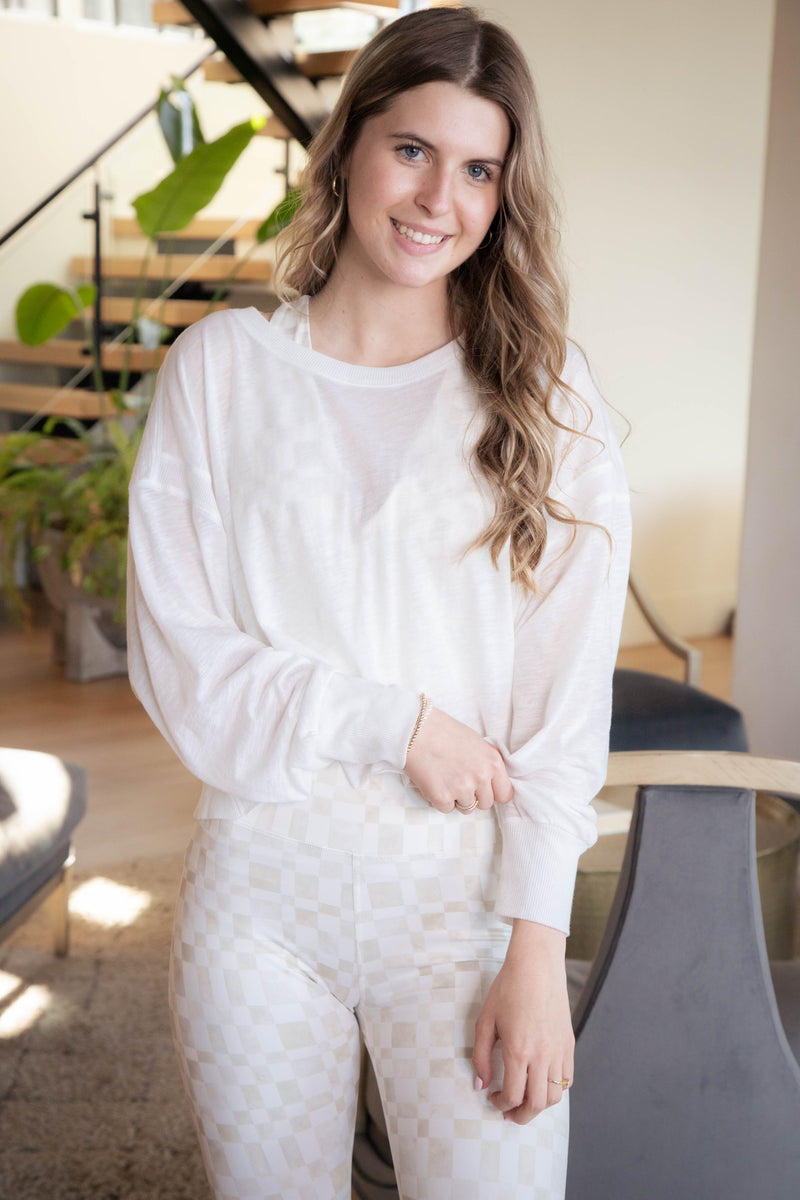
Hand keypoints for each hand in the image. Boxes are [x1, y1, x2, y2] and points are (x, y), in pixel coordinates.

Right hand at [404, 707, 513, 812]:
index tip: (484, 790)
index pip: (505, 794)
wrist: (415, 729)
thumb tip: (493, 781)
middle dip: (473, 796)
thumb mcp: (476, 742)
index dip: (493, 792)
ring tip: (444, 778)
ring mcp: (462, 789)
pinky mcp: (442, 798)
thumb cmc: (443, 731)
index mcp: (492, 762)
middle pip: (485, 804)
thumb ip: (487, 763)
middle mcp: (480, 777)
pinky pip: (446, 809)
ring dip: (456, 798)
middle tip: (458, 781)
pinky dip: (439, 799)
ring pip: (466, 808)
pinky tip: (433, 781)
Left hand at [472, 921, 573, 1123]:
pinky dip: (556, 1088)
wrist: (536, 965)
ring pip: (556, 1095)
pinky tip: (541, 1081)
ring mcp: (559, 1050)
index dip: (501, 1105)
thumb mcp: (485, 1020)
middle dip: (521, 1116)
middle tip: (509, 1113)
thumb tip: (481, 1085)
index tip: (493, 1099)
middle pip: (537, 1104)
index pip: (514, 1096)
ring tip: (526, 1101)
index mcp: (519, 1050)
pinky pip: (567, 1078)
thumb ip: (481, 1056)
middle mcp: (542, 1055)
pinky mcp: (569, 1043)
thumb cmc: (507, 989)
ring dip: (540, 1105)